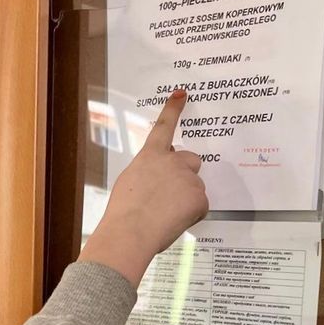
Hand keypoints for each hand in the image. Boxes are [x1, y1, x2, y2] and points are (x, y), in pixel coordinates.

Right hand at [79, 89, 207, 286]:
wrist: (131, 231)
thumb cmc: (123, 212)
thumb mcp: (129, 183)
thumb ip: (147, 173)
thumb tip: (157, 182)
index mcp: (150, 156)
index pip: (164, 126)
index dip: (173, 109)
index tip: (182, 94)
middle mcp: (172, 161)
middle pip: (192, 160)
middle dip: (187, 173)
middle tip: (172, 194)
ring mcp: (188, 178)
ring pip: (194, 188)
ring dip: (185, 200)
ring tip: (164, 215)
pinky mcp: (199, 197)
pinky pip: (200, 207)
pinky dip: (191, 215)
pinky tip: (174, 222)